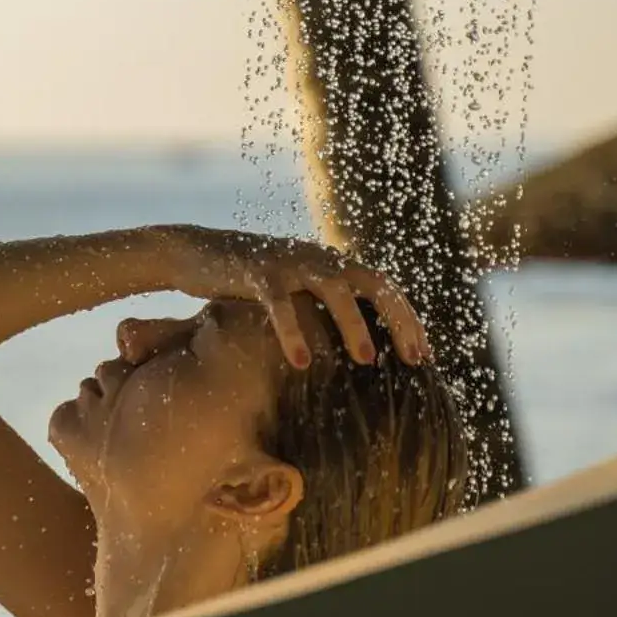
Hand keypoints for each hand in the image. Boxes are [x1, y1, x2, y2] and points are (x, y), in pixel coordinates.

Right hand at [152, 225, 429, 369]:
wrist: (193, 253)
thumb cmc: (246, 285)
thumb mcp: (291, 294)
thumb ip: (320, 311)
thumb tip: (351, 351)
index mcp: (331, 265)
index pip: (384, 288)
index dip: (407, 319)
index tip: (423, 357)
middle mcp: (318, 258)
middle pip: (373, 283)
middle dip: (398, 319)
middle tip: (414, 358)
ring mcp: (289, 262)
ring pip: (335, 289)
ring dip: (354, 324)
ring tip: (366, 361)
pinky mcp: (256, 272)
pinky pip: (281, 303)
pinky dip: (293, 332)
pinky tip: (301, 363)